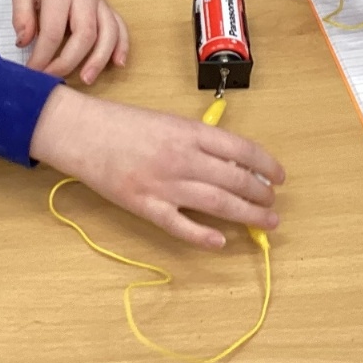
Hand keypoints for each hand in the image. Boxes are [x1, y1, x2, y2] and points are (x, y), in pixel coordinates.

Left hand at [13, 0, 127, 84]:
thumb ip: (21, 14)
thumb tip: (24, 43)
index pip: (54, 30)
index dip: (43, 56)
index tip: (32, 71)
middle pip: (85, 34)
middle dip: (69, 62)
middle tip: (53, 79)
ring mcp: (99, 1)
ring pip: (108, 32)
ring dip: (100, 58)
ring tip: (87, 79)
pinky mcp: (107, 5)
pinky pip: (120, 25)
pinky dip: (122, 45)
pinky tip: (118, 63)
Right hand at [30, 87, 285, 249]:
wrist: (83, 132)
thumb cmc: (124, 123)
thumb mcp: (168, 120)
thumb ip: (198, 139)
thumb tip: (231, 160)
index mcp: (190, 132)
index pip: (241, 150)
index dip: (266, 165)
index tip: (279, 177)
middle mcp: (183, 158)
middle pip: (235, 179)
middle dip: (260, 194)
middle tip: (273, 204)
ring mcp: (165, 184)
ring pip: (217, 203)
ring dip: (247, 214)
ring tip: (266, 222)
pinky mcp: (145, 205)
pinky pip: (179, 225)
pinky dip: (202, 236)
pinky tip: (220, 242)